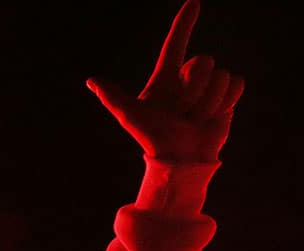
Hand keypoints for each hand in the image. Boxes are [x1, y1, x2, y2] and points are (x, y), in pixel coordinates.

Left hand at [87, 0, 243, 162]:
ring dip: (208, 100)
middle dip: (193, 87)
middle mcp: (187, 78)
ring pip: (220, 75)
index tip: (194, 2)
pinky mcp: (227, 96)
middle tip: (181, 111)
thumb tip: (92, 81)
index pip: (175, 43)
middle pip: (202, 60)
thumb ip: (112, 96)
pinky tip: (212, 116)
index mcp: (165, 77)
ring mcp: (208, 86)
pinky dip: (225, 101)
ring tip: (194, 118)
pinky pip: (235, 83)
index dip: (184, 23)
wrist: (180, 159)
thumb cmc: (153, 137)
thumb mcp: (130, 115)